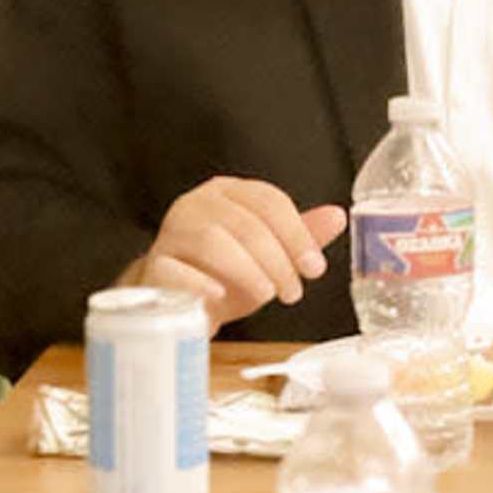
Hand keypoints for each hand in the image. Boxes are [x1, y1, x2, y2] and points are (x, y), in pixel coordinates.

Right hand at [134, 177, 346, 325]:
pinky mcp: (154, 263)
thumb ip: (299, 235)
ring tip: (267, 295)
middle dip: (277, 260)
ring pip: (212, 241)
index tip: (315, 267)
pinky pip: (176, 269)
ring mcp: (171, 232)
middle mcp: (197, 204)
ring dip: (247, 270)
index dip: (297, 234)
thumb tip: (337, 216)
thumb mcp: (268, 253)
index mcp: (228, 192)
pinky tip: (221, 296)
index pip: (269, 200)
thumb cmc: (225, 272)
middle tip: (293, 290)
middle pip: (245, 222)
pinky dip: (202, 283)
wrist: (180, 300)